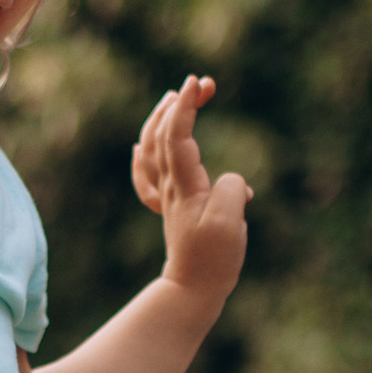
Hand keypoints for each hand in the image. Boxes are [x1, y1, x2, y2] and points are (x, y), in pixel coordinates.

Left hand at [131, 75, 250, 314]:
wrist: (194, 289)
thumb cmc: (215, 258)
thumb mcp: (231, 222)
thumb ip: (231, 190)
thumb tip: (231, 181)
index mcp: (185, 186)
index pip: (177, 136)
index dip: (185, 107)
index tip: (197, 83)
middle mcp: (171, 187)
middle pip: (163, 135)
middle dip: (180, 104)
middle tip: (203, 83)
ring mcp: (169, 198)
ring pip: (153, 150)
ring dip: (161, 120)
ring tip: (175, 99)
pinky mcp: (172, 210)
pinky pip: (147, 178)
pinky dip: (143, 158)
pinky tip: (140, 149)